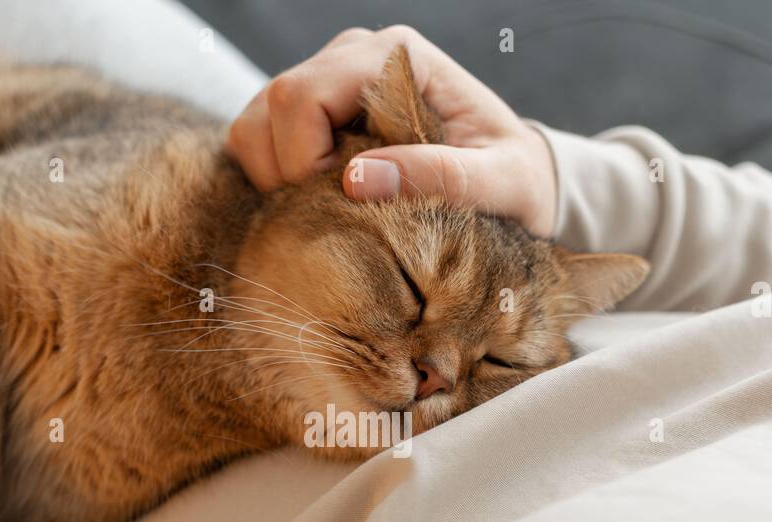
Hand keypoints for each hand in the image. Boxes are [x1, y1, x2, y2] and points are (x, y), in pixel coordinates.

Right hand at [228, 25, 556, 236]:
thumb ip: (439, 176)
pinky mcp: (314, 116)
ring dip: (275, 179)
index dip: (307, 161)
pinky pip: (260, 143)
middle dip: (288, 174)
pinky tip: (319, 203)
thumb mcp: (499, 183)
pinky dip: (273, 181)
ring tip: (328, 210)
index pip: (305, 95)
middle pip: (271, 106)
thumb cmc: (515, 179)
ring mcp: (329, 83)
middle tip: (335, 213)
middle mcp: (355, 57)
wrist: (518, 179)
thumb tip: (355, 179)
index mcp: (396, 57)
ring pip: (254, 125)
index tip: (345, 203)